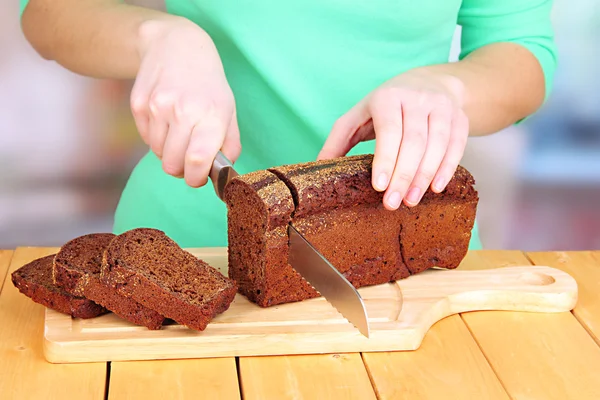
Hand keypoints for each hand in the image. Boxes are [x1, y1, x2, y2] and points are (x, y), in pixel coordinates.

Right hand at [130, 18, 239, 187]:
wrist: (177, 46)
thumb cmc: (208, 85)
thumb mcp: (228, 110)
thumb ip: (229, 144)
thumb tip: (224, 171)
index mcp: (211, 115)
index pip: (197, 160)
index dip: (195, 178)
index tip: (197, 178)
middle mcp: (183, 111)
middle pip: (173, 164)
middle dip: (181, 169)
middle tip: (189, 159)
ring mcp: (158, 107)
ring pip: (158, 153)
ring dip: (168, 151)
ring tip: (179, 132)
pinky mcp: (139, 104)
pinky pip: (146, 139)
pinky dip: (156, 137)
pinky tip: (166, 119)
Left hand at [318, 69, 468, 209]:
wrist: (432, 82)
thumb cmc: (387, 105)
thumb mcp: (359, 115)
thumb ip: (339, 139)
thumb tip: (318, 166)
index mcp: (388, 97)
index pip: (389, 130)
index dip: (386, 159)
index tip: (378, 187)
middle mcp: (417, 98)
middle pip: (414, 141)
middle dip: (403, 176)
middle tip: (392, 203)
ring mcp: (441, 107)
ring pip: (437, 144)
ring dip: (424, 177)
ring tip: (410, 200)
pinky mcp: (460, 118)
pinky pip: (457, 145)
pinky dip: (447, 168)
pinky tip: (436, 188)